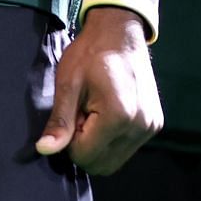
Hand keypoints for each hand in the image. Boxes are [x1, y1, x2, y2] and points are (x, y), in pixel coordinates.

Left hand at [35, 6, 160, 173]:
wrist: (120, 35)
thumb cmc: (89, 54)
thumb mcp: (67, 84)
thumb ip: (60, 121)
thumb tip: (45, 150)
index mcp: (118, 117)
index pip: (85, 156)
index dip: (70, 142)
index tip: (71, 115)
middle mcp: (140, 127)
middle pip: (103, 165)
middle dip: (84, 147)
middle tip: (80, 115)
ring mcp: (151, 128)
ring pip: (116, 161)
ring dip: (98, 145)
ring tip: (92, 113)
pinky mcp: (155, 126)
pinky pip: (127, 149)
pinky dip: (112, 140)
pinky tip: (106, 114)